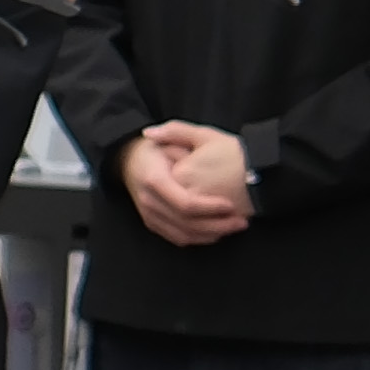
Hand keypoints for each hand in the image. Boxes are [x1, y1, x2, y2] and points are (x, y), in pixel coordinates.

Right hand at [118, 122, 257, 244]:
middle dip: (217, 225)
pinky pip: (178, 238)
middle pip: (187, 223)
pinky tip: (217, 232)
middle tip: (241, 221)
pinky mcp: (153, 223)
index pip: (185, 203)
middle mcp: (149, 201)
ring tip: (234, 226)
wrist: (128, 163)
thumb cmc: (153, 149)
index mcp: (154, 180)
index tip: (230, 205)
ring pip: (184, 234)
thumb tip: (166, 133)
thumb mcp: (164, 136)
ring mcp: (149, 214)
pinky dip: (199, 238)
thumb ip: (173, 131)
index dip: (210, 208)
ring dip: (212, 234)